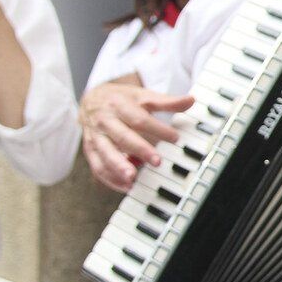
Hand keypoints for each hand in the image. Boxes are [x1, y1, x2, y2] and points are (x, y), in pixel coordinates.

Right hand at [80, 81, 194, 189]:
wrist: (91, 100)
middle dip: (140, 150)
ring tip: (133, 178)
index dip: (157, 129)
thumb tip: (191, 100)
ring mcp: (96, 137)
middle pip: (123, 137)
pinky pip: (97, 166)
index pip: (139, 119)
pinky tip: (126, 185)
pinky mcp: (90, 150)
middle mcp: (105, 121)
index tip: (175, 138)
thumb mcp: (143, 96)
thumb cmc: (121, 100)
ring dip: (119, 167)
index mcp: (119, 105)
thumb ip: (166, 102)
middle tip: (157, 162)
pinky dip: (110, 178)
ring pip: (105, 153)